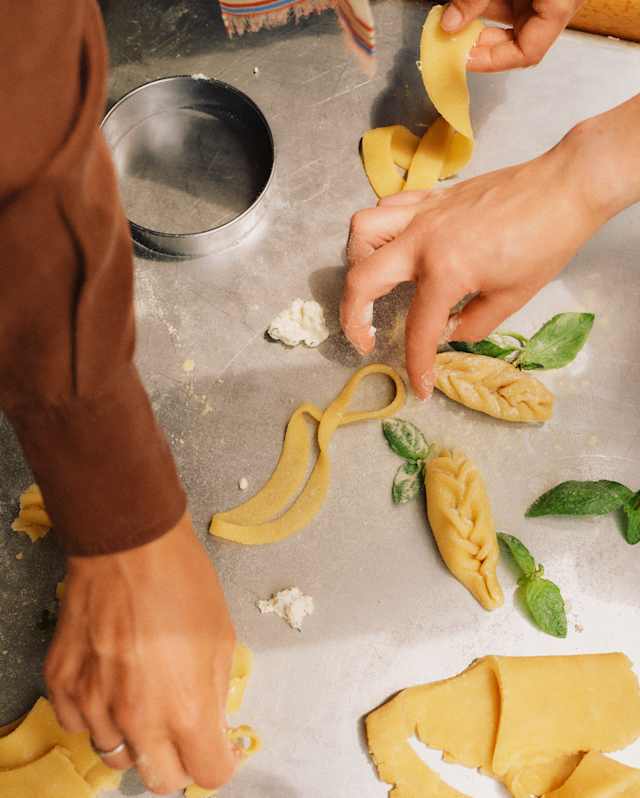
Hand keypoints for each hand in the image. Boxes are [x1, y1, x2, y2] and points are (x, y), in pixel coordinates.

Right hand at [45, 513, 237, 794]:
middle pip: (159, 781)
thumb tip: (213, 725)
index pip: (207, 774)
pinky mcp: (62, 684)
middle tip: (183, 731)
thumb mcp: (221, 636)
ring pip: (116, 755)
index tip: (219, 744)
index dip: (219, 760)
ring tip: (145, 697)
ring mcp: (92, 704)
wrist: (128, 544)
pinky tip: (112, 684)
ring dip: (136, 738)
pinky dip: (97, 715)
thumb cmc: (184, 583)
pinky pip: (79, 724)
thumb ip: (216, 693)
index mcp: (185, 709)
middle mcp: (137, 719)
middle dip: (178, 763)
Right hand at [341, 124, 606, 398]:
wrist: (564, 187)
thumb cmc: (545, 244)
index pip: (419, 329)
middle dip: (352, 317)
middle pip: (362, 279)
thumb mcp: (512, 298)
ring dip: (357, 262)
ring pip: (362, 230)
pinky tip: (394, 246)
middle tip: (364, 339)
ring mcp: (423, 213)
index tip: (420, 388)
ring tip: (371, 283)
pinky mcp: (431, 197)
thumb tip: (447, 331)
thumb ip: (472, 324)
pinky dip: (380, 228)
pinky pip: (388, 207)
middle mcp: (423, 240)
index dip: (417, 365)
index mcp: (447, 270)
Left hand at [439, 0, 584, 70]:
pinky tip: (461, 9)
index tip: (464, 59)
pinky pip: (504, 3)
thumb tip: (448, 24)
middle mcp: (550, 8)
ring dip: (476, 22)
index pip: (526, 53)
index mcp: (558, 10)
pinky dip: (482, 6)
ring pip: (504, 20)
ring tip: (451, 22)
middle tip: (451, 44)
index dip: (492, 61)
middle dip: (479, 43)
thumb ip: (477, 0)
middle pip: (512, 41)